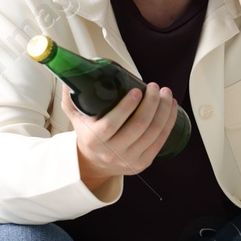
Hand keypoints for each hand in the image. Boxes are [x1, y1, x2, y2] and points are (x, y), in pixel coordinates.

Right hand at [60, 84, 178, 193]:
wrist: (95, 163)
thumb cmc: (88, 134)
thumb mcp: (75, 117)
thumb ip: (72, 98)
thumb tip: (69, 77)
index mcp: (94, 140)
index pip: (112, 124)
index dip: (127, 107)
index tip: (137, 90)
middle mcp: (112, 152)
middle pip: (138, 126)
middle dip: (151, 103)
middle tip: (154, 87)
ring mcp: (130, 159)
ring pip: (153, 132)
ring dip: (164, 110)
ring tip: (165, 93)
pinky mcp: (144, 162)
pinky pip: (161, 140)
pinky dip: (169, 122)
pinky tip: (171, 107)